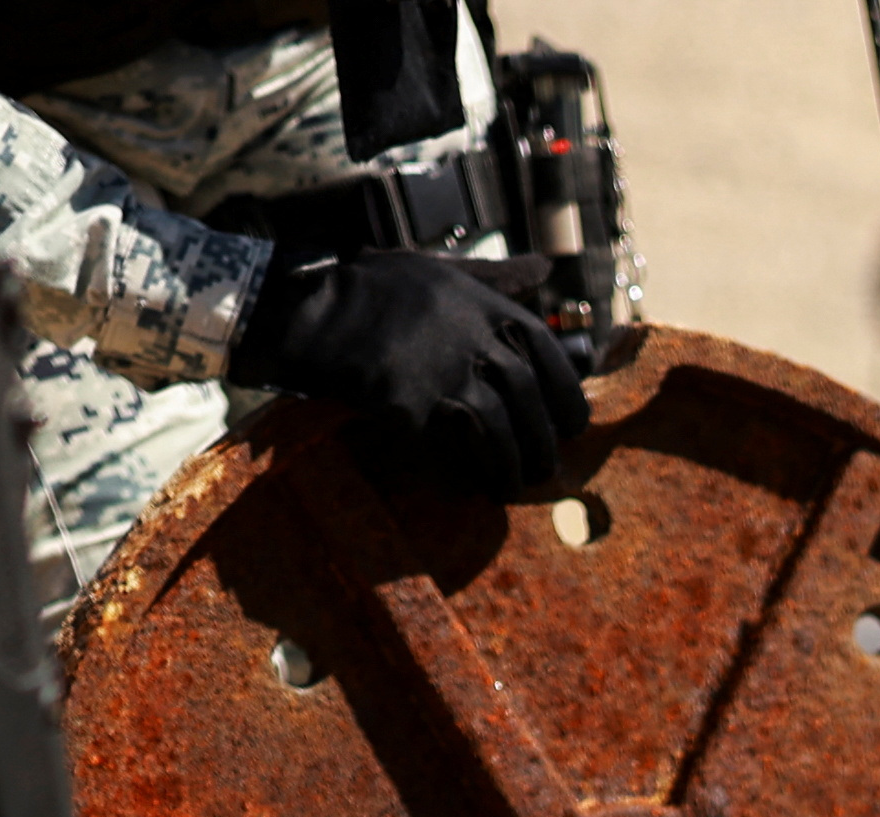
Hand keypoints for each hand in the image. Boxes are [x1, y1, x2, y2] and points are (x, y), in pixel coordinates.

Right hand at [232, 250, 592, 498]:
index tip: (571, 426)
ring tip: (512, 487)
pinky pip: (454, 450)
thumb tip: (545, 265)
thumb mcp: (439, 267)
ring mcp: (442, 370)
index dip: (567, 397)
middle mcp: (472, 335)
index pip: (550, 354)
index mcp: (484, 303)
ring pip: (500, 431)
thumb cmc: (373, 288)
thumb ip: (495, 275)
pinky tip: (474, 489)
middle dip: (544, 442)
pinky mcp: (411, 404)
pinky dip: (471, 474)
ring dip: (512, 466)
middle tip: (545, 471)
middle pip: (530, 399)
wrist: (308, 310)